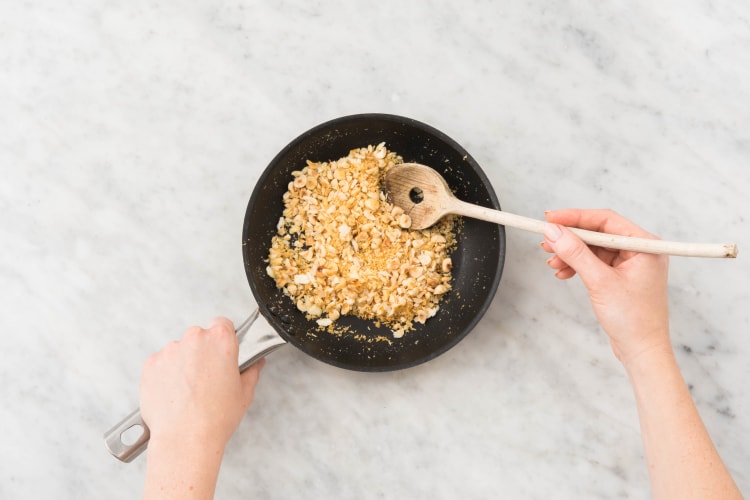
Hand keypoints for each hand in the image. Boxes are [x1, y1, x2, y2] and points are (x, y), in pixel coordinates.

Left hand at [141, 317, 264, 498]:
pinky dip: (166, 374)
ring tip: (189, 390)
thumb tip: (256, 363)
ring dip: (183, 363)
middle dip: (203, 352)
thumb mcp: (244, 394)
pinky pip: (161, 363)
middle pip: (199, 336)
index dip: (224, 337)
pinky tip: (174, 393)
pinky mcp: (151, 364)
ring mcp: (170, 350)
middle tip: (208, 377)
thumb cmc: (215, 418)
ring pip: (179, 350)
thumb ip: (251, 372)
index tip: (222, 350)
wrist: (185, 438)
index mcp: (220, 341)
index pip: (222, 323)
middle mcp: (194, 339)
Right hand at [541, 209, 670, 363]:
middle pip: (598, 233)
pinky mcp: (620, 276)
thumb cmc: (634, 321)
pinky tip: (563, 272)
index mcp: (645, 245)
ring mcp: (630, 263)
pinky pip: (594, 262)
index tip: (552, 219)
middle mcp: (640, 250)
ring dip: (571, 253)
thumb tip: (555, 232)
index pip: (605, 220)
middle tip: (547, 239)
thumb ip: (575, 253)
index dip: (576, 218)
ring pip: (593, 248)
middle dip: (570, 237)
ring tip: (552, 260)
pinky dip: (577, 265)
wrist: (642, 351)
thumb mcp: (600, 282)